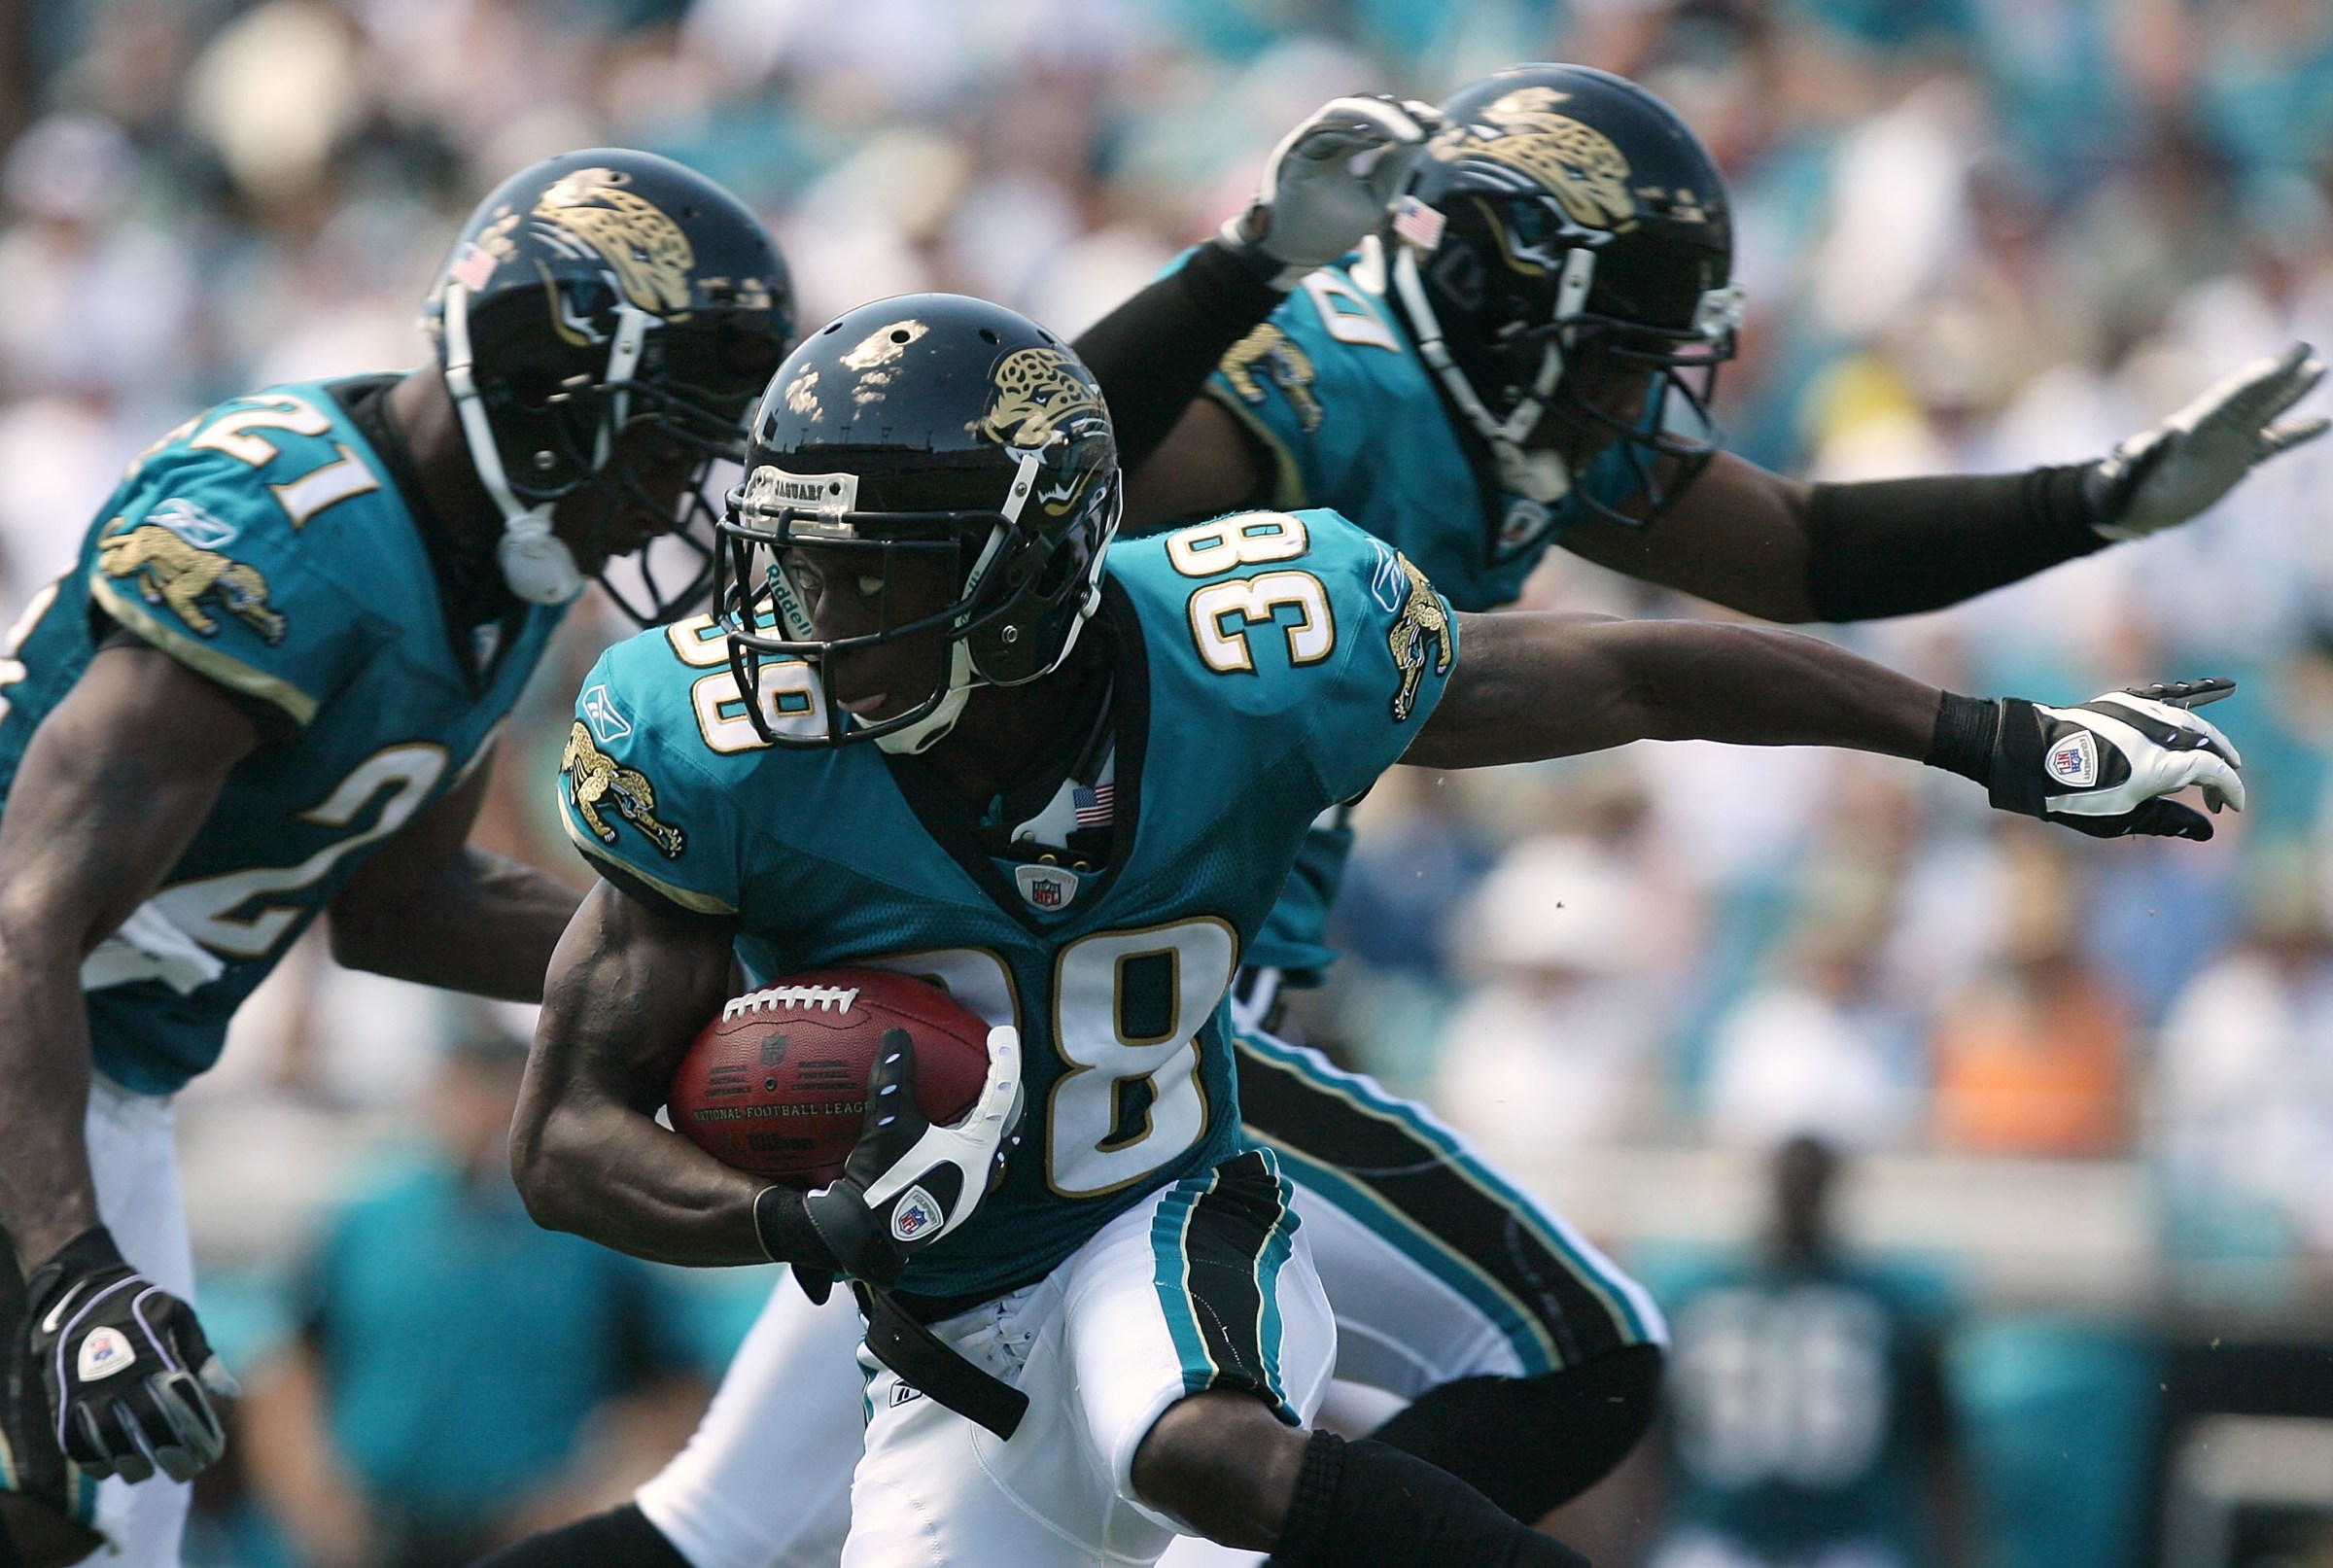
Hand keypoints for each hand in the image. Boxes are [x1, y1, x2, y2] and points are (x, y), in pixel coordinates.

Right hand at [24, 1227, 238, 1484]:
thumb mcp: (179, 1316)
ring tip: (146, 1473)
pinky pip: (73, 1439)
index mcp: (156, 1351)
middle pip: (149, 1425)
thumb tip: (233, 1394)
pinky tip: (108, 1470)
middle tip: (187, 1472)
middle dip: (172, 1454)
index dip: (201, 1431)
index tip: (214, 1451)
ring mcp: (88, 1386)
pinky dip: (90, 1460)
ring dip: (130, 1463)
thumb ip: (204, 1356)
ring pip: (109, 1439)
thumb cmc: (140, 1305)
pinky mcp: (62, 1396)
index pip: (184, 1401)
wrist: (79, 1289)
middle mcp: (122, 1371)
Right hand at [760, 1024, 1023, 1295]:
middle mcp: (983, 1174)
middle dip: (1008, 1094)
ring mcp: (971, 1196)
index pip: (1001, 1095)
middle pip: (1008, 1124)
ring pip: (992, 1150)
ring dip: (990, 1123)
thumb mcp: (887, 1121)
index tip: (1002, 1033)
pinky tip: (950, 1139)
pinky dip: (971, 1145)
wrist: (866, 1234)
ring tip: (978, 1100)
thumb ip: (893, 1075)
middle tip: (999, 1067)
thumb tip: (896, 1034)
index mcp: (977, 1149)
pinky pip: (973, 1166)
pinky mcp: (956, 1208)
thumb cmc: (882, 1177)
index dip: (1004, 1060)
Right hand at [1221, 95, 1437, 285]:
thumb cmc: (1326, 230)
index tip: (1438, 124)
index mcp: (1343, 144)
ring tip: (1408, 134)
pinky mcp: (1294, 152)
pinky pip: (1322, 131)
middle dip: (1398, 114)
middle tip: (1427, 126)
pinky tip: (1375, 139)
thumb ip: (1392, 165)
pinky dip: (1348, 131)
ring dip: (1379, 119)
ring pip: (1344, 112)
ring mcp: (1308, 141)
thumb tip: (1422, 135)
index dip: (1408, 118)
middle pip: (1364, 108)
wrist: (1289, 257)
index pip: (1378, 120)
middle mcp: (1325, 136)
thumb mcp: (1372, 196)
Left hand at [1988, 678, 2244, 838]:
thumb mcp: (2123, 818)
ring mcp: (2142, 713)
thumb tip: (2206, 830)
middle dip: (2221, 768)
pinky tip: (2220, 687)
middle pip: (2208, 745)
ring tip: (2220, 753)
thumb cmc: (2073, 796)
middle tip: (2219, 792)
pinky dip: (2196, 693)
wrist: (2030, 758)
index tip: (2233, 805)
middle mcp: (2159, 733)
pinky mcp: (2124, 702)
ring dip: (2209, 739)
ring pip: (2192, 720)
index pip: (2215, 772)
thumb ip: (2168, 821)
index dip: (2230, 789)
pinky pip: (2168, 695)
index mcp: (2162, 765)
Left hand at [2089, 343, 2327, 539]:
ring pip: (2267, 412)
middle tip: (2306, 348)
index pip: (2226, 401)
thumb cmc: (2118, 495)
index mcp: (2189, 430)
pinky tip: (2323, 423)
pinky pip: (2273, 445)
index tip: (2276, 365)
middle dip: (2279, 375)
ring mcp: (2227, 444)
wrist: (2124, 510)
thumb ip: (2144, 459)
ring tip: (2318, 369)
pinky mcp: (2236, 463)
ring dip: (2291, 392)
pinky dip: (2296, 434)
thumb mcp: (2125, 480)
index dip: (2251, 383)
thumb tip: (2168, 431)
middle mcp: (2212, 431)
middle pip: (2252, 397)